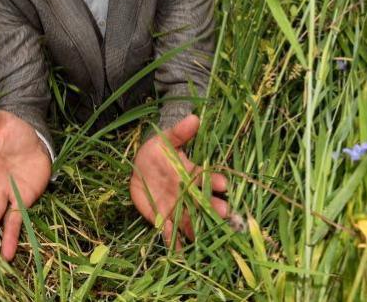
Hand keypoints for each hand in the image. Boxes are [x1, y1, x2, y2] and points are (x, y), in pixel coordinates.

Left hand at [129, 114, 229, 248]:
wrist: (141, 167)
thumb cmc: (159, 152)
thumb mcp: (167, 140)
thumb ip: (179, 133)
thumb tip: (193, 118)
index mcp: (192, 175)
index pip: (207, 178)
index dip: (215, 181)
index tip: (224, 183)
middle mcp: (188, 194)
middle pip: (203, 203)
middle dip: (213, 207)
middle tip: (225, 212)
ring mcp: (176, 208)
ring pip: (190, 220)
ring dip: (197, 227)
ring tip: (202, 236)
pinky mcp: (162, 218)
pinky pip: (169, 231)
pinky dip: (173, 239)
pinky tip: (177, 248)